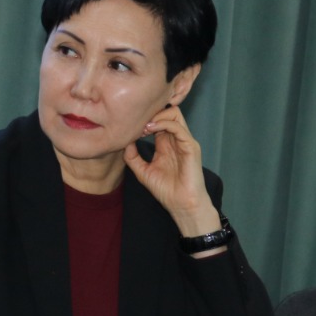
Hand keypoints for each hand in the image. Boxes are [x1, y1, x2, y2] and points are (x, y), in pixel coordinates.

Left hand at [123, 104, 220, 236]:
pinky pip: (178, 127)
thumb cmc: (166, 190)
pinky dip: (163, 124)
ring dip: (156, 116)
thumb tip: (124, 142)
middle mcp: (176, 139)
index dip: (144, 118)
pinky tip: (150, 131)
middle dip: (151, 113)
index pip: (158, 120)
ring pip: (175, 114)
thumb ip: (132, 157)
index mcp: (166, 143)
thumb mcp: (142, 171)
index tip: (131, 126)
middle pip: (168, 111)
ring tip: (143, 128)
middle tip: (138, 124)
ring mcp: (185, 141)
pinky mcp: (191, 147)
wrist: (181, 204)